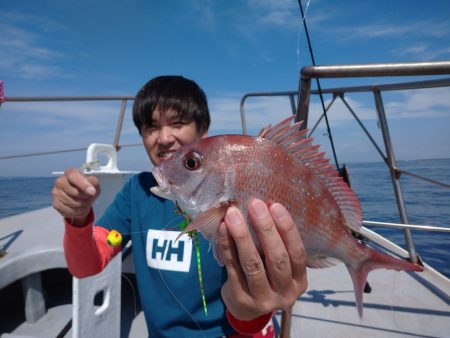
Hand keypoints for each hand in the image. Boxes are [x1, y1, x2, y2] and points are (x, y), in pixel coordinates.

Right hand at [52, 168, 99, 226]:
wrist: (82, 198)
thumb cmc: (87, 187)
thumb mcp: (94, 183)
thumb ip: (94, 183)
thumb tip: (91, 191)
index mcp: (70, 173)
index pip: (73, 176)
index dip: (83, 185)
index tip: (92, 192)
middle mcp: (60, 181)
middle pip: (75, 192)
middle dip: (85, 197)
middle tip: (87, 196)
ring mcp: (56, 193)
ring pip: (74, 203)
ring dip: (83, 205)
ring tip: (84, 201)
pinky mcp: (55, 204)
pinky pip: (70, 211)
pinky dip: (78, 211)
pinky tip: (79, 207)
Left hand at [219, 198, 306, 320]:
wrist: (245, 308)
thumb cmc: (265, 276)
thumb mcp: (277, 265)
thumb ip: (274, 243)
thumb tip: (262, 205)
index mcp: (299, 281)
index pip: (297, 253)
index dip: (287, 229)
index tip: (275, 205)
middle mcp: (285, 293)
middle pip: (277, 259)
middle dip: (266, 229)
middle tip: (254, 204)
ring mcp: (263, 299)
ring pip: (253, 265)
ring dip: (242, 236)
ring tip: (232, 214)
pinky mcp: (241, 299)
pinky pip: (233, 268)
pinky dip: (227, 246)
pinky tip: (223, 228)